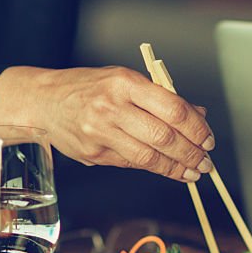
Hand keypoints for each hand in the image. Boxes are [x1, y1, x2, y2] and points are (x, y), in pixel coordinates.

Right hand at [0, 66, 215, 181]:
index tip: (208, 138)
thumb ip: (161, 97)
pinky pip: (132, 163)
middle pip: (163, 136)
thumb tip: (198, 115)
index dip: (196, 127)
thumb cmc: (87, 88)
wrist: (43, 102)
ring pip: (149, 156)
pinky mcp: (93, 153)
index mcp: (124, 82)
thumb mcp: (124, 81)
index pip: (172, 107)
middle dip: (192, 152)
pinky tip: (171, 170)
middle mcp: (112, 107)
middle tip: (206, 161)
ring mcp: (101, 132)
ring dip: (178, 167)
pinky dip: (156, 169)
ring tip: (194, 171)